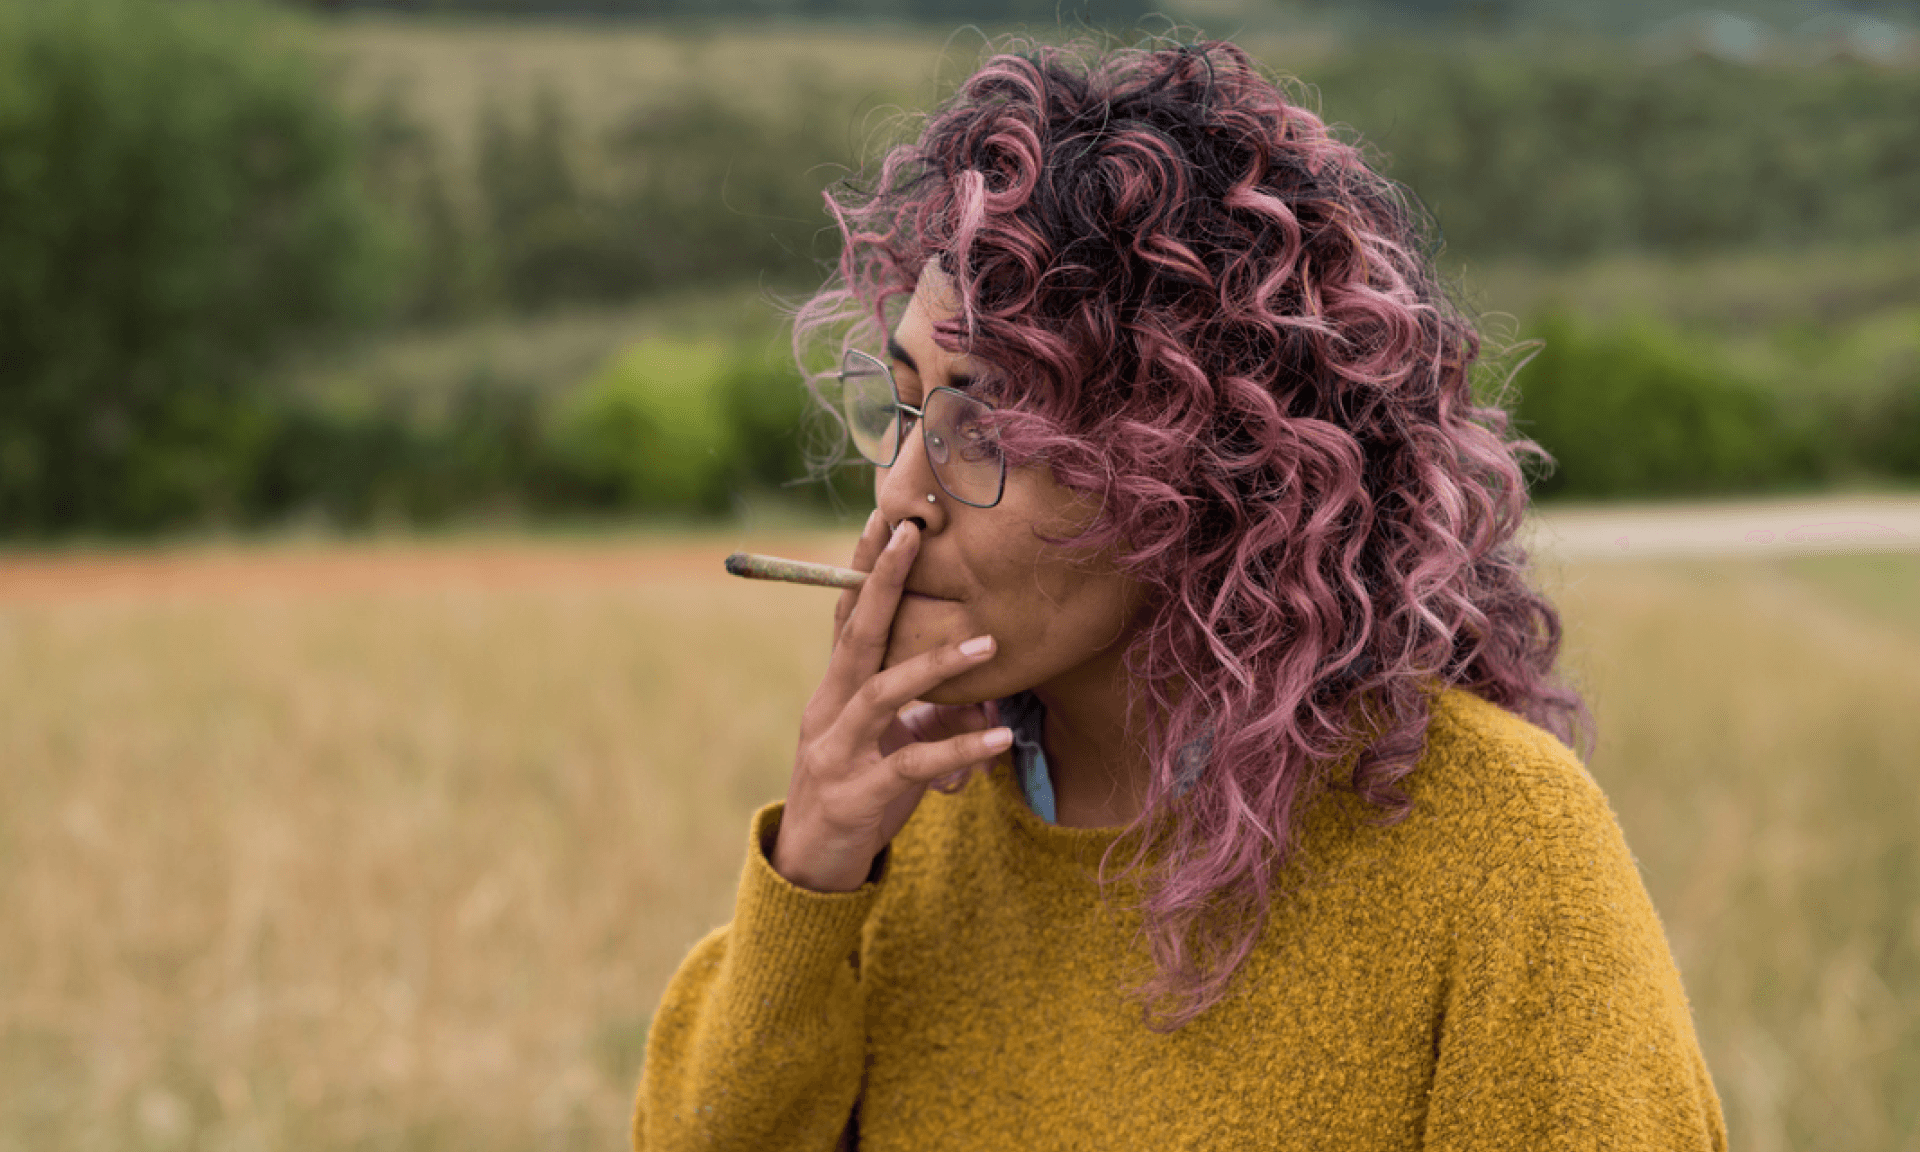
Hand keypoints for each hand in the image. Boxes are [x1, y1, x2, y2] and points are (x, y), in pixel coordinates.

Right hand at [772, 511, 1011, 892]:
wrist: (809, 866)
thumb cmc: (858, 794)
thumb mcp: (893, 746)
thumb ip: (931, 716)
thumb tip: (986, 693)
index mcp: (834, 690)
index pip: (848, 615)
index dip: (864, 566)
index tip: (884, 516)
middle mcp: (828, 710)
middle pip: (856, 633)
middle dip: (883, 581)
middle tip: (911, 533)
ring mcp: (838, 752)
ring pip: (883, 694)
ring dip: (935, 665)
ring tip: (986, 642)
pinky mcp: (857, 795)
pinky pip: (914, 765)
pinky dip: (961, 749)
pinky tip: (1001, 736)